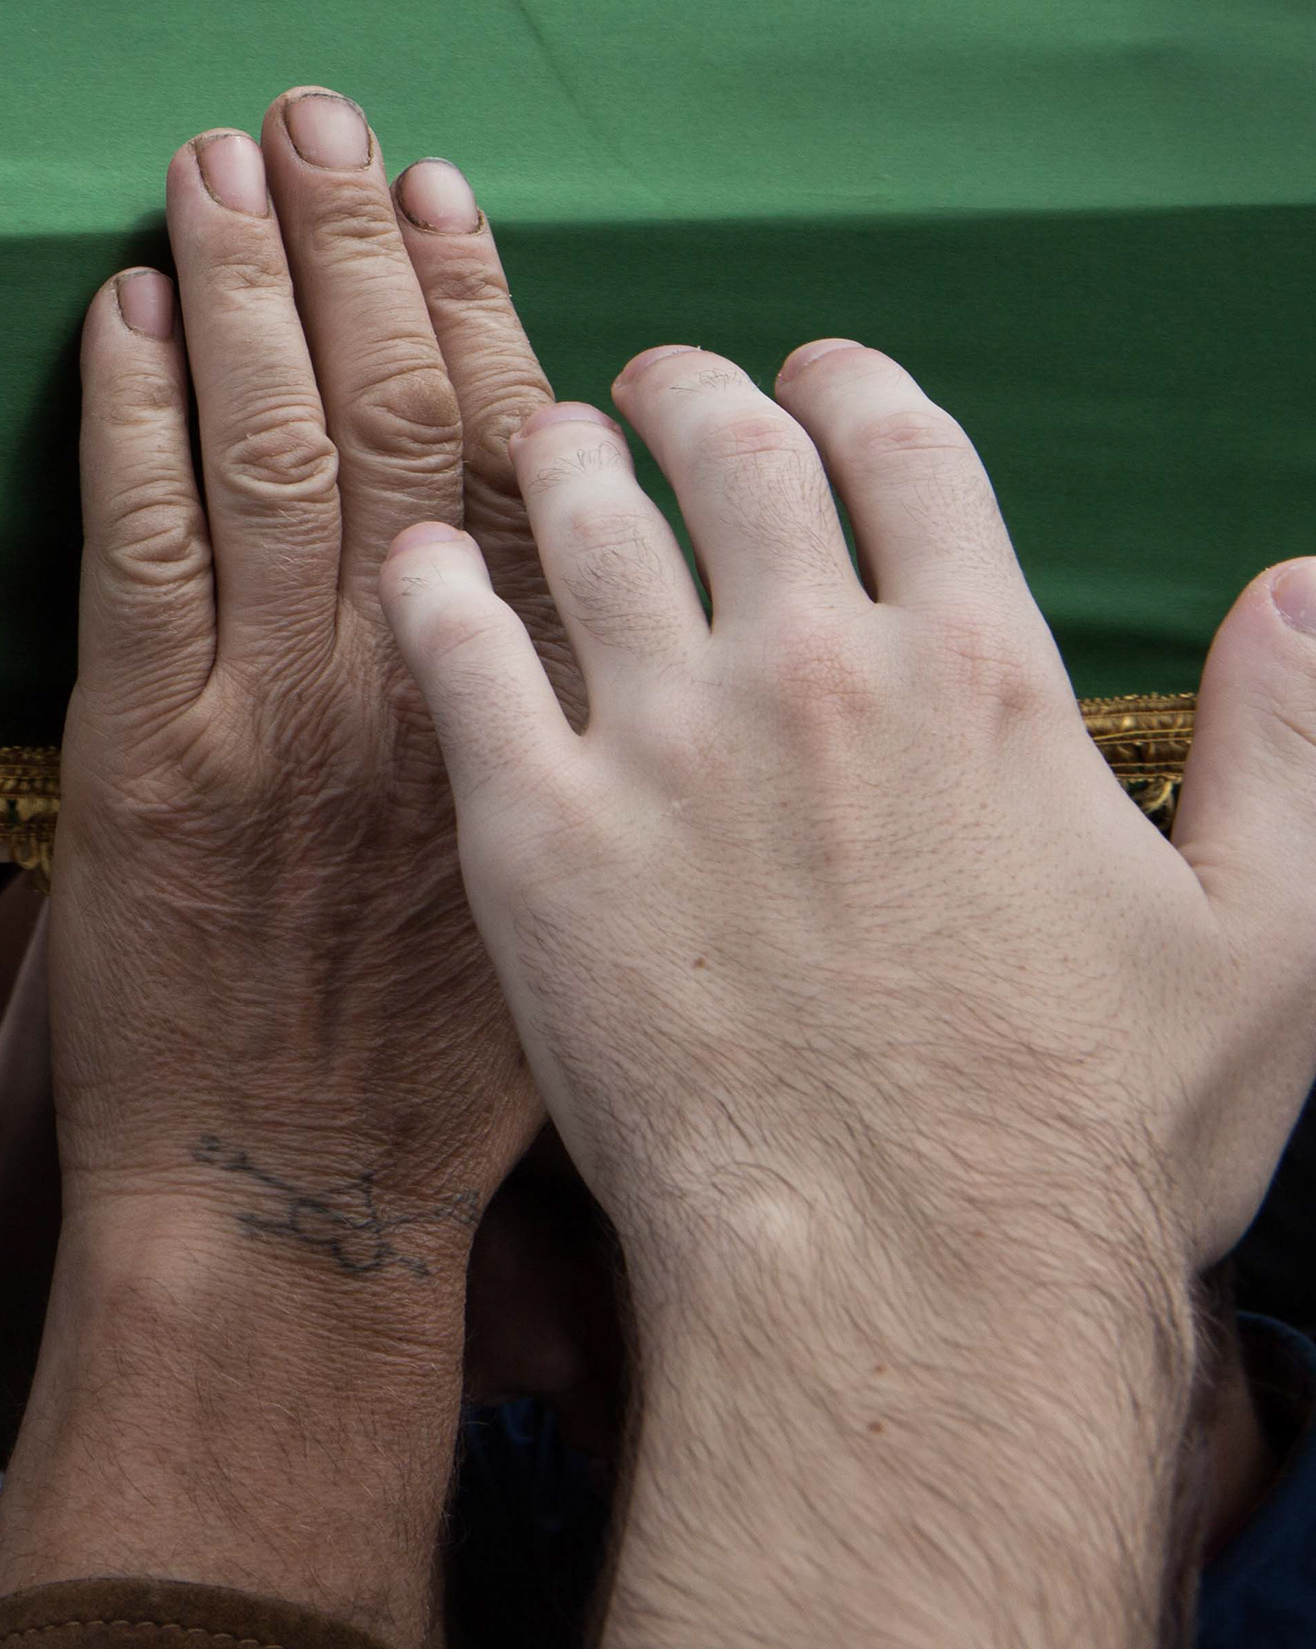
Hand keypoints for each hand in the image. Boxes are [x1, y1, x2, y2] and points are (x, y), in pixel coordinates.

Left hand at [0, 95, 557, 1648]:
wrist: (298, 1201)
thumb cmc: (442, 1060)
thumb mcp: (562, 867)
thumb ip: (555, 703)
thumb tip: (556, 563)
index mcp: (532, 695)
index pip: (509, 445)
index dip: (468, 299)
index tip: (438, 184)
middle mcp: (409, 677)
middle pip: (381, 408)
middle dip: (341, 244)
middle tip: (306, 108)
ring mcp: (272, 711)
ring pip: (261, 448)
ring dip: (236, 286)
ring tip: (211, 158)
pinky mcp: (141, 755)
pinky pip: (135, 547)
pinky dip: (128, 417)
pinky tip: (122, 310)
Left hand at [382, 340, 1315, 1648]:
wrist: (901, 1277)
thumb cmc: (1084, 1141)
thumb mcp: (1259, 940)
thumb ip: (1287, 742)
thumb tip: (1307, 584)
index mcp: (979, 670)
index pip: (899, 448)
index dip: (847, 382)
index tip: (810, 371)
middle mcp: (814, 670)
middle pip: (729, 450)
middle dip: (685, 389)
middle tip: (648, 383)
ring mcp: (662, 743)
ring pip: (585, 525)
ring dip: (559, 459)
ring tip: (542, 444)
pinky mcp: (535, 832)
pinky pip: (459, 656)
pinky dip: (435, 588)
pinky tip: (420, 564)